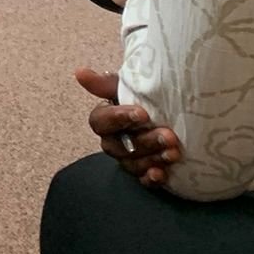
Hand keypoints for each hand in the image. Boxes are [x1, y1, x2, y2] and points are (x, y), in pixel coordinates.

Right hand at [76, 67, 181, 186]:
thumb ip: (104, 84)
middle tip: (168, 136)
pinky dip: (151, 178)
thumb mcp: (126, 87)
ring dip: (152, 159)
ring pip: (132, 164)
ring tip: (173, 153)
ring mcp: (127, 159)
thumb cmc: (143, 99)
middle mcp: (111, 141)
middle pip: (118, 147)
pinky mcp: (142, 173)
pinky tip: (162, 174)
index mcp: (104, 119)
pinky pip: (142, 180)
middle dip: (145, 142)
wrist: (168, 116)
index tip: (142, 114)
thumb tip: (79, 72)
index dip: (119, 118)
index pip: (101, 121)